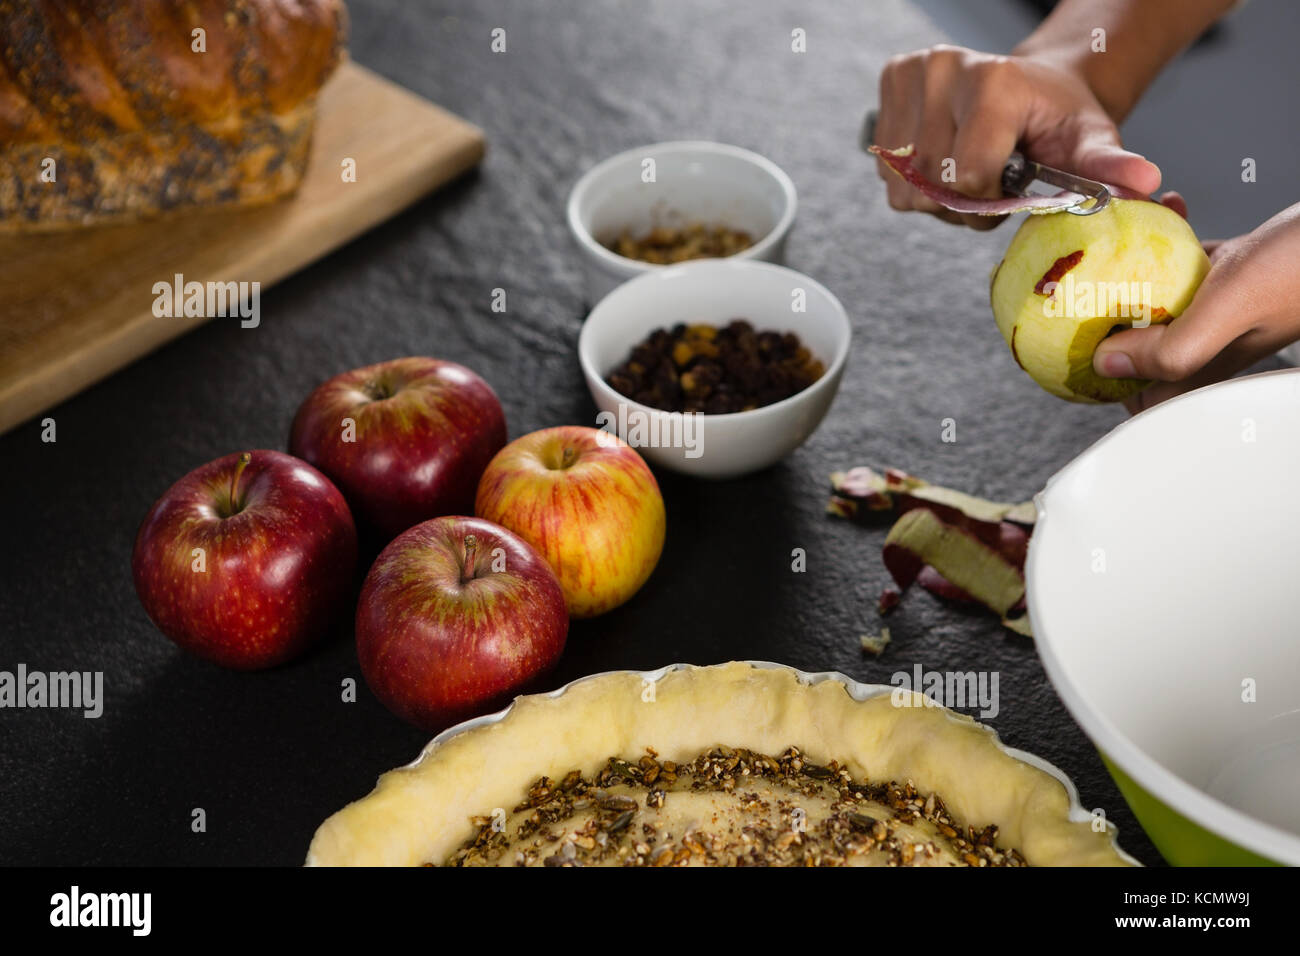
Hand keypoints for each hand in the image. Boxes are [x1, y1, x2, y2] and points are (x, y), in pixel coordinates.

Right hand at [873, 45, 1161, 228]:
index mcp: (994, 82)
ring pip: (903, 184)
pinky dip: (912, 180)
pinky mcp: (890, 82)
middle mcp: (944, 69)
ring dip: (935, 197)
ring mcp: (911, 72)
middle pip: (933, 184)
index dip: (988, 200)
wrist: (1031, 83)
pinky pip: (885, 170)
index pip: (970, 175)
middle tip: (989, 187)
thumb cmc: (1058, 116)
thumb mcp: (1089, 141)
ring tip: (966, 174)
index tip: (1008, 191)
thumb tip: (1145, 182)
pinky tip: (943, 160)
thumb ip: (1106, 166)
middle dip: (961, 204)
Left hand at [1094, 203, 1299, 412]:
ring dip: (1125, 274)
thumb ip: (1171, 348)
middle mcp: (1210, 341)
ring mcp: (1221, 305)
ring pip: (1153, 301)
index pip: (1138, 396)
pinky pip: (1181, 259)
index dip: (1099, 380)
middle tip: (1074, 285)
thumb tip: (1106, 365)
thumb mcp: (1229, 309)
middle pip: (1137, 347)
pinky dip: (1164, 237)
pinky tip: (1159, 211)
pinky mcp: (1235, 267)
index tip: (1064, 342)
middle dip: (1102, 321)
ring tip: (1106, 241)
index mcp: (1207, 368)